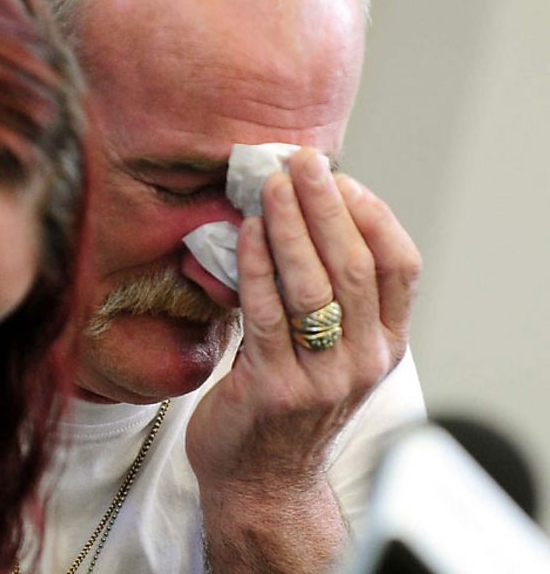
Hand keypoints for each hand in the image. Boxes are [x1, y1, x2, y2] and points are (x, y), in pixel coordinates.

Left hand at [186, 148, 420, 499]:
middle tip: (301, 162)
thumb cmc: (286, 401)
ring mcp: (322, 378)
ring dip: (290, 228)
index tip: (337, 176)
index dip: (370, 214)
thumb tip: (300, 211)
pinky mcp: (274, 389)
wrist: (259, 481)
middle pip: (357, 266)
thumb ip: (326, 294)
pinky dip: (256, 267)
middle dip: (327, 207)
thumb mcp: (326, 349)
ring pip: (314, 287)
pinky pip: (267, 315)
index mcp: (384, 344)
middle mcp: (364, 361)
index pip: (400, 265)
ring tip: (269, 186)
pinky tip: (243, 233)